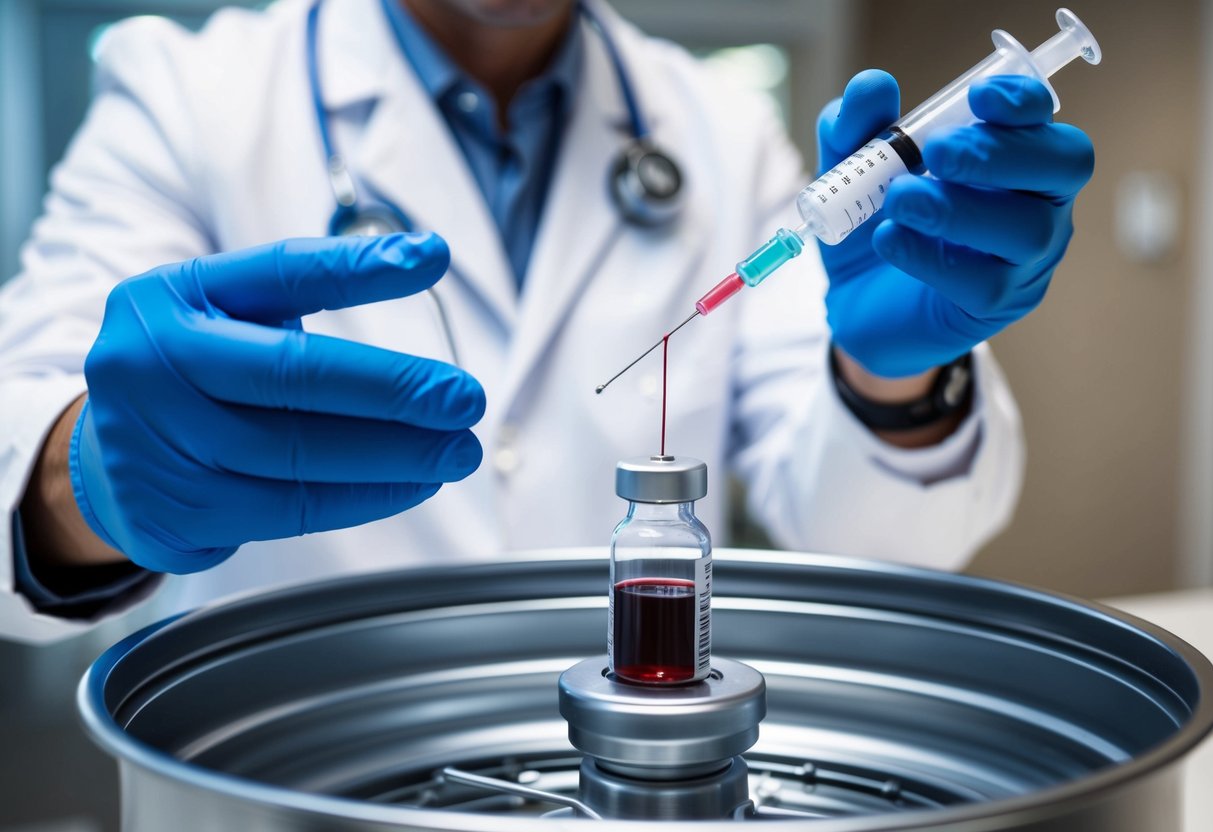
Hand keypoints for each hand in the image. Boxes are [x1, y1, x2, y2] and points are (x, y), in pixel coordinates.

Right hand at [71, 234, 484, 573]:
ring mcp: (157, 443)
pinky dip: (365, 496)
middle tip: (462, 399)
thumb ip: (314, 283)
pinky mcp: (176, 512)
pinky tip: (413, 482)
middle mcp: (152, 363)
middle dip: (393, 389)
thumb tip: (424, 256)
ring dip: (395, 456)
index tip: (429, 260)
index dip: (358, 268)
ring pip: (298, 453)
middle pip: (292, 374)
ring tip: (455, 450)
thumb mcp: (232, 310)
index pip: (279, 272)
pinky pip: (291, 507)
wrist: (105, 456)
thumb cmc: (197, 370)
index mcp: (171, 295)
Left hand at [817, 70, 1094, 377]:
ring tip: (899, 200)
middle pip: (1062, 168)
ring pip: (1026, 229)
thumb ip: (857, 125)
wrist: (856, 300)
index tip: (978, 97)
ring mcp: (1024, 260)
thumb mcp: (854, 166)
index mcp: (1018, 157)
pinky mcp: (993, 304)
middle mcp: (1038, 203)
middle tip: (935, 152)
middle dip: (998, 152)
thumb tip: (872, 86)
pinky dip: (930, 256)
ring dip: (959, 208)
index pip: (1049, 119)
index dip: (1026, 103)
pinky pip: (981, 281)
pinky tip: (890, 239)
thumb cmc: (878, 220)